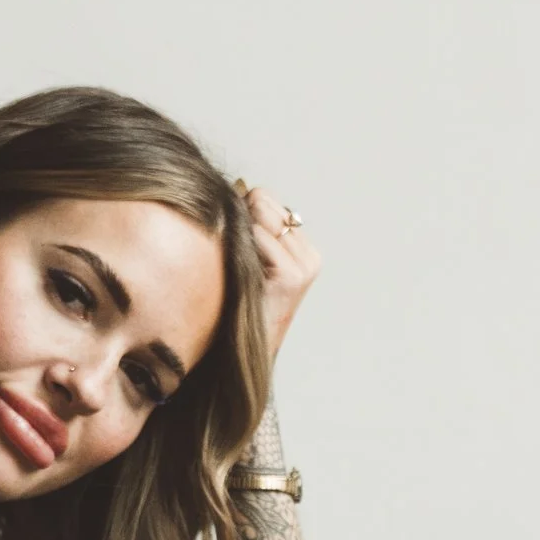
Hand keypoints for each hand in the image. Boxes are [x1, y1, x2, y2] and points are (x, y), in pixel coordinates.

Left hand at [237, 183, 321, 357]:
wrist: (244, 354)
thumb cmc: (238, 307)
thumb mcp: (246, 261)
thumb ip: (249, 227)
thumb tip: (238, 185)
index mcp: (303, 250)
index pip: (267, 201)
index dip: (242, 211)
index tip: (230, 238)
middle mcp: (309, 255)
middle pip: (264, 200)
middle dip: (241, 217)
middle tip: (231, 253)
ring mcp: (304, 265)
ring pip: (260, 214)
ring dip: (239, 231)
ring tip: (235, 265)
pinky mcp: (293, 275)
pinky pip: (258, 235)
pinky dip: (243, 245)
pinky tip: (239, 269)